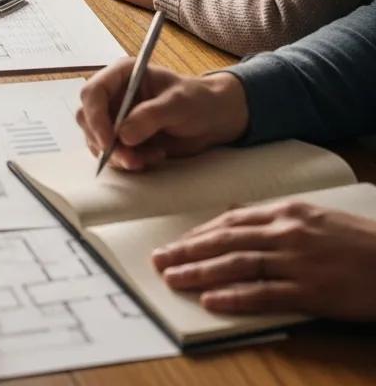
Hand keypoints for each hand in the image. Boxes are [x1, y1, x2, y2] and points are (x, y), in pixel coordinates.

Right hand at [76, 59, 248, 170]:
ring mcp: (116, 117)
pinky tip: (153, 157)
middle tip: (130, 159)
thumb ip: (150, 116)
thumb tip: (123, 135)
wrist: (213, 120)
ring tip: (149, 158)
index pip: (93, 93)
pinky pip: (113, 154)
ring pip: (97, 139)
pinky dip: (129, 161)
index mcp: (121, 75)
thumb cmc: (197, 100)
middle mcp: (113, 95)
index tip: (109, 142)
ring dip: (119, 156)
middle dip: (105, 142)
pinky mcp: (123, 138)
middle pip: (88, 118)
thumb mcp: (178, 103)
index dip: (95, 117)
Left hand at [152, 201, 375, 320]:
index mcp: (286, 213)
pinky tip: (211, 300)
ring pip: (237, 265)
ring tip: (173, 279)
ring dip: (200, 272)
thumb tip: (237, 219)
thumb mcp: (314, 218)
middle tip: (159, 259)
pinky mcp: (311, 291)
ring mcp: (298, 262)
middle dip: (188, 250)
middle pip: (225, 241)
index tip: (176, 242)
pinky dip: (235, 297)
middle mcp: (286, 233)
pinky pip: (264, 294)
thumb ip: (276, 220)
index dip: (199, 233)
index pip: (231, 222)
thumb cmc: (358, 242)